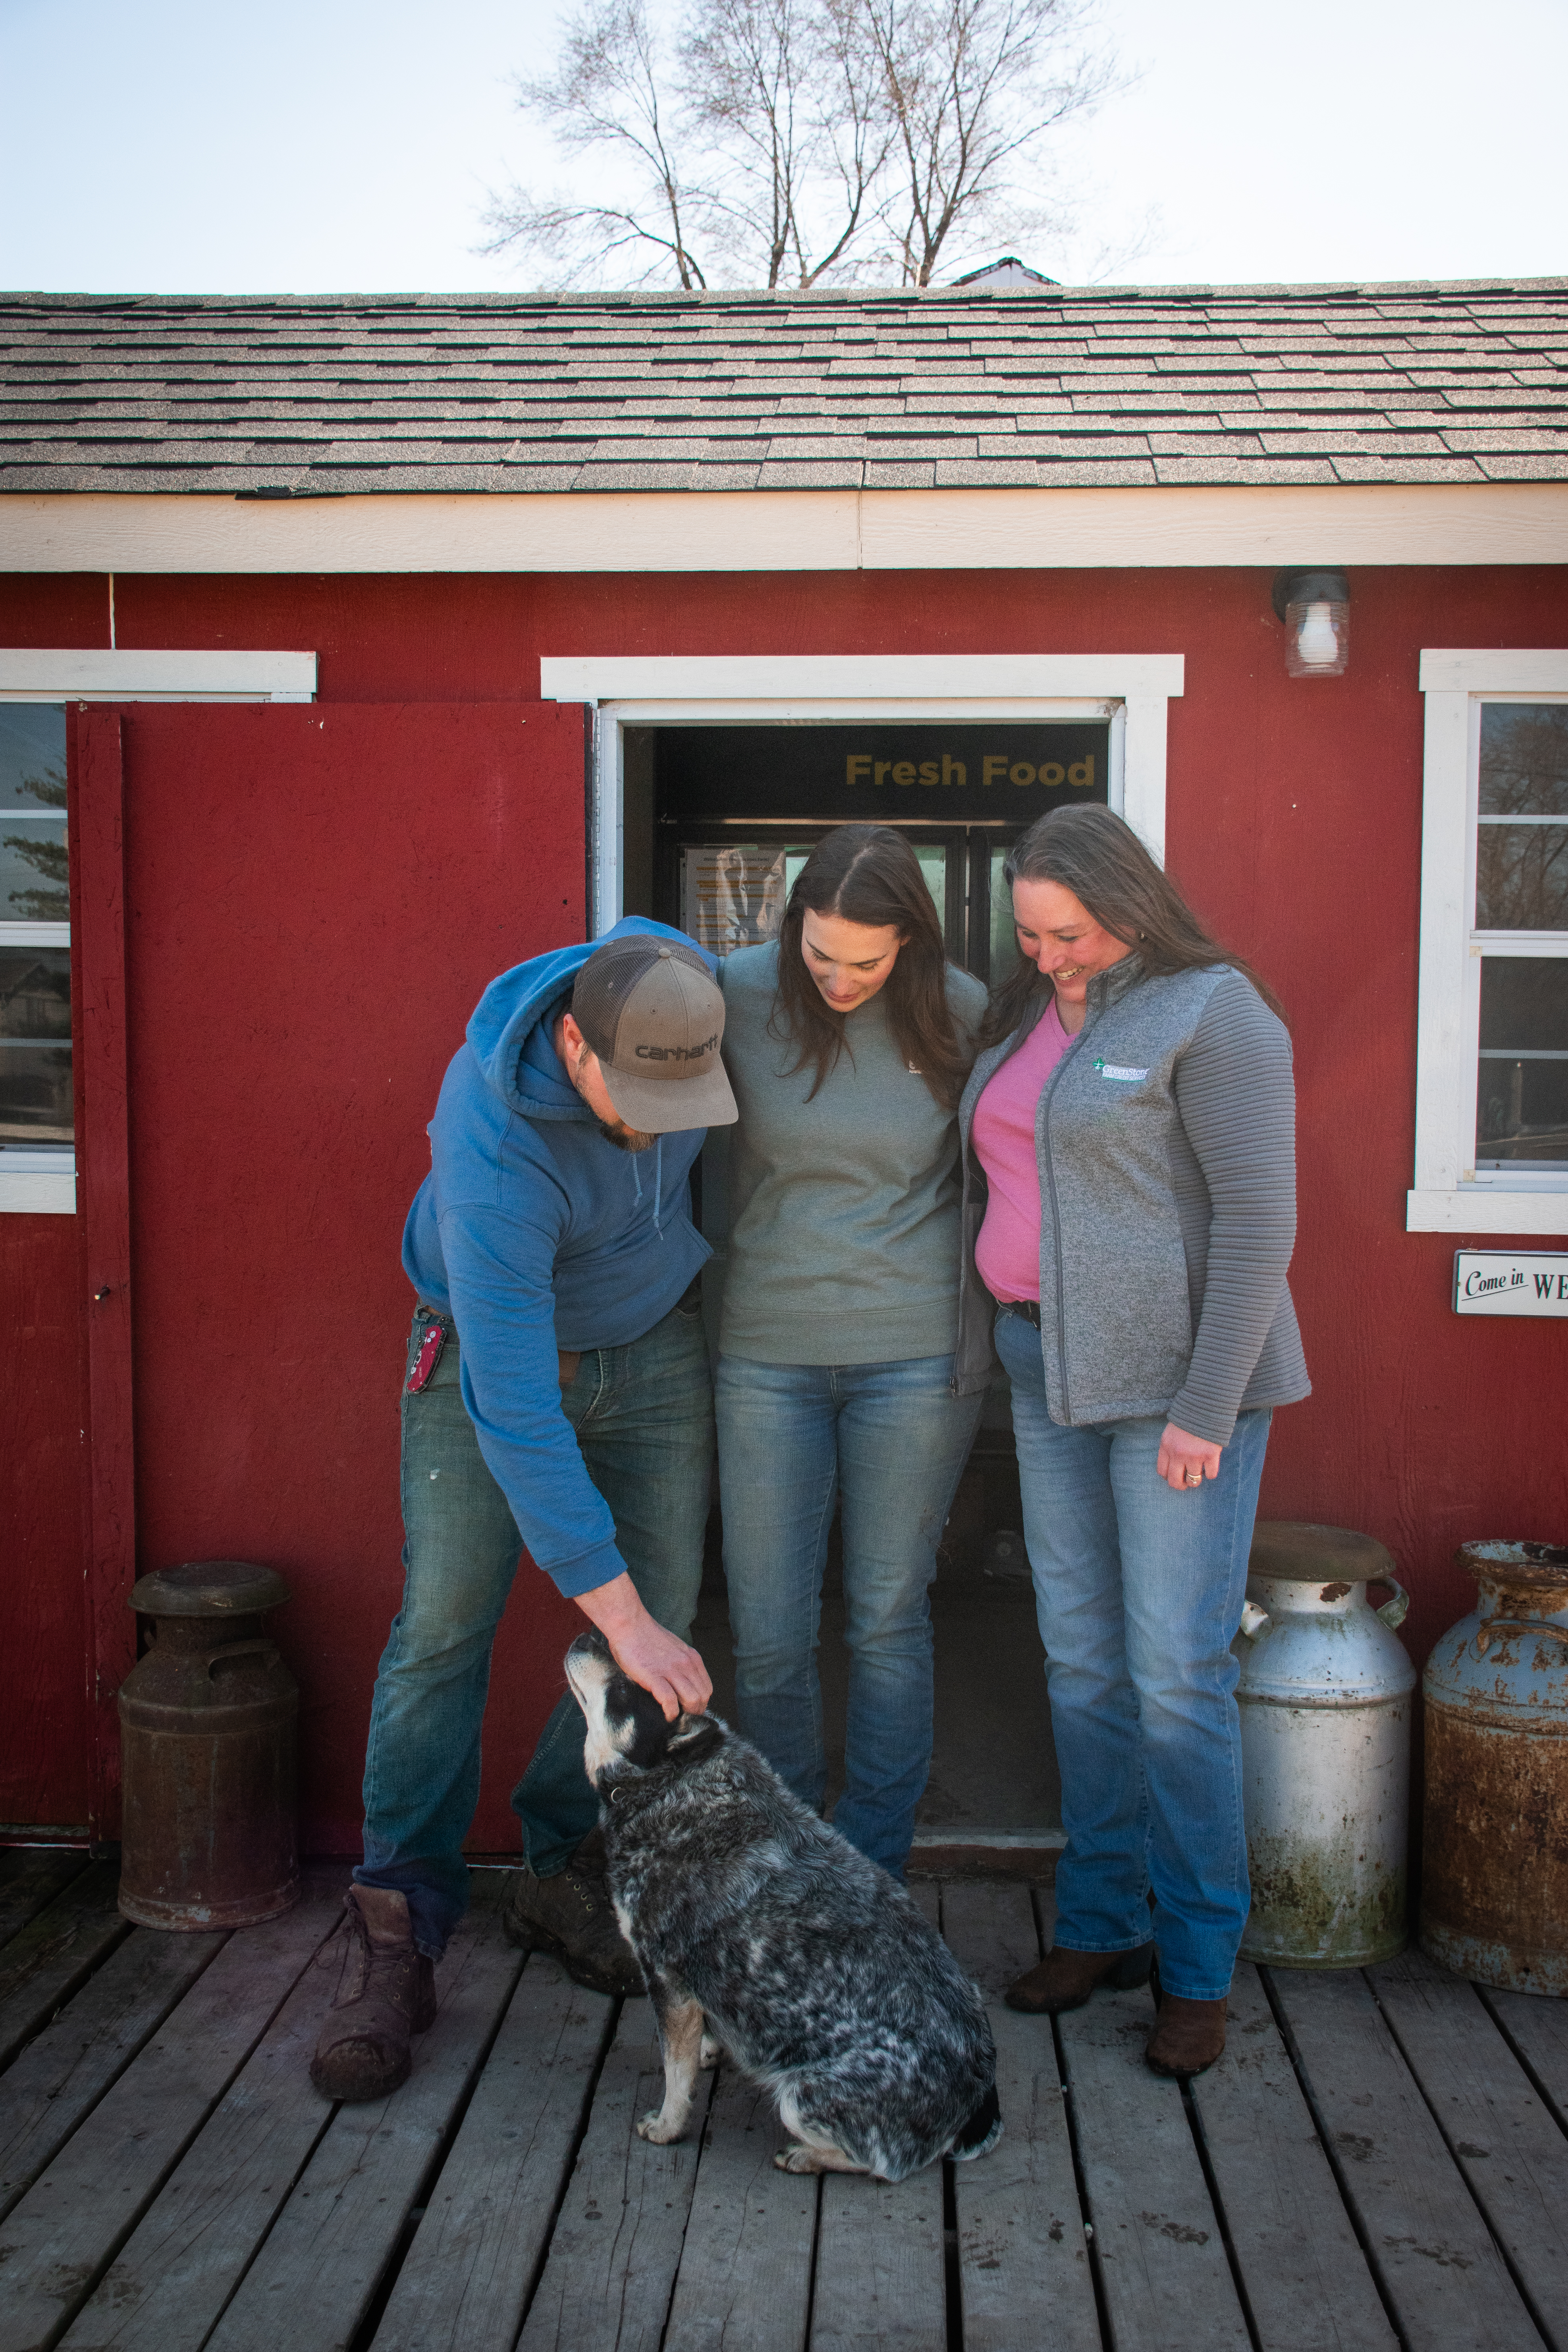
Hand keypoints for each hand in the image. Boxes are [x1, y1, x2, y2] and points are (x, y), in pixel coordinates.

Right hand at [575, 1573, 712, 1719]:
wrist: (629, 1624)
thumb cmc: (646, 1637)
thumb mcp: (674, 1648)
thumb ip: (681, 1664)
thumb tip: (681, 1682)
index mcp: (692, 1658)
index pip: (707, 1688)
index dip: (701, 1702)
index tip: (690, 1709)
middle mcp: (686, 1664)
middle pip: (703, 1696)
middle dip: (695, 1711)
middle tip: (683, 1717)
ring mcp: (671, 1670)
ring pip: (692, 1700)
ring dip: (685, 1714)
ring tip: (676, 1718)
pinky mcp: (654, 1676)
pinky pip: (670, 1701)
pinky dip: (671, 1713)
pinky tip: (666, 1716)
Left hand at [1156, 1423, 1222, 1493]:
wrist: (1205, 1407)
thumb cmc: (1187, 1420)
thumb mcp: (1170, 1432)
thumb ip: (1169, 1449)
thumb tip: (1173, 1469)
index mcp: (1166, 1446)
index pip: (1162, 1472)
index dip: (1168, 1477)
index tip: (1175, 1476)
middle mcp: (1178, 1453)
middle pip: (1175, 1481)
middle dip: (1181, 1485)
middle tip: (1186, 1483)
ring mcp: (1194, 1455)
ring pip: (1193, 1481)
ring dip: (1196, 1480)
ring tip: (1199, 1473)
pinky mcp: (1210, 1455)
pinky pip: (1210, 1475)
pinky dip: (1210, 1473)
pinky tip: (1210, 1466)